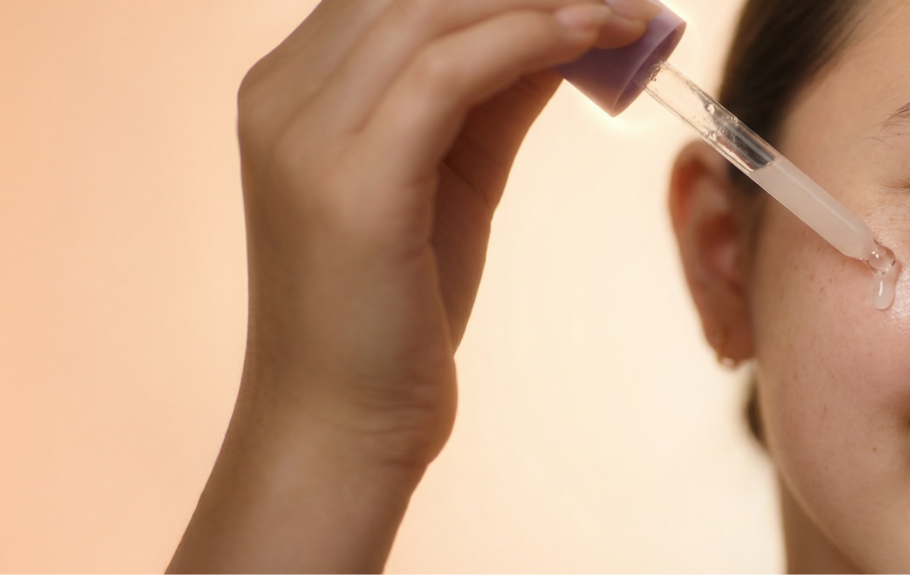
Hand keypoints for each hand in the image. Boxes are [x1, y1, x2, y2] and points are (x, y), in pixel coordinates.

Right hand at [170, 1, 658, 571]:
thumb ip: (494, 92)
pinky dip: (530, 38)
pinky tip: (594, 38)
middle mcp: (282, 96)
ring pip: (429, 7)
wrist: (340, 430)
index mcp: (291, 89)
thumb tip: (568, 21)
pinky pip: (447, 71)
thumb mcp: (451, 176)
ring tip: (628, 10)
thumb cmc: (396, 313)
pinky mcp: (348, 184)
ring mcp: (304, 137)